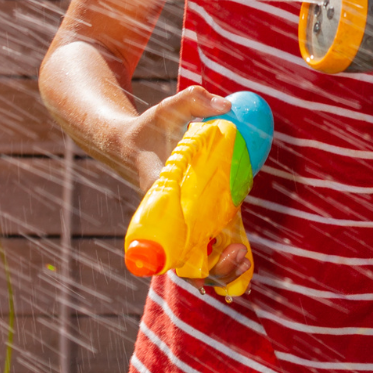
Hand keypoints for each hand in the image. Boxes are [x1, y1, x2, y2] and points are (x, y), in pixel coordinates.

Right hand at [116, 85, 249, 289]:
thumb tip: (226, 104)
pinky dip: (222, 260)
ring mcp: (180, 227)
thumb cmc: (149, 129)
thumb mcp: (167, 109)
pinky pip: (206, 252)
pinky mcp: (192, 224)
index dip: (190, 250)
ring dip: (220, 272)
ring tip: (242, 256)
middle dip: (213, 270)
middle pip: (185, 264)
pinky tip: (242, 254)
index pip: (169, 237)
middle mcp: (168, 221)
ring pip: (196, 266)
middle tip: (237, 253)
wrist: (129, 145)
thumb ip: (193, 100)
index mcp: (159, 199)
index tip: (217, 247)